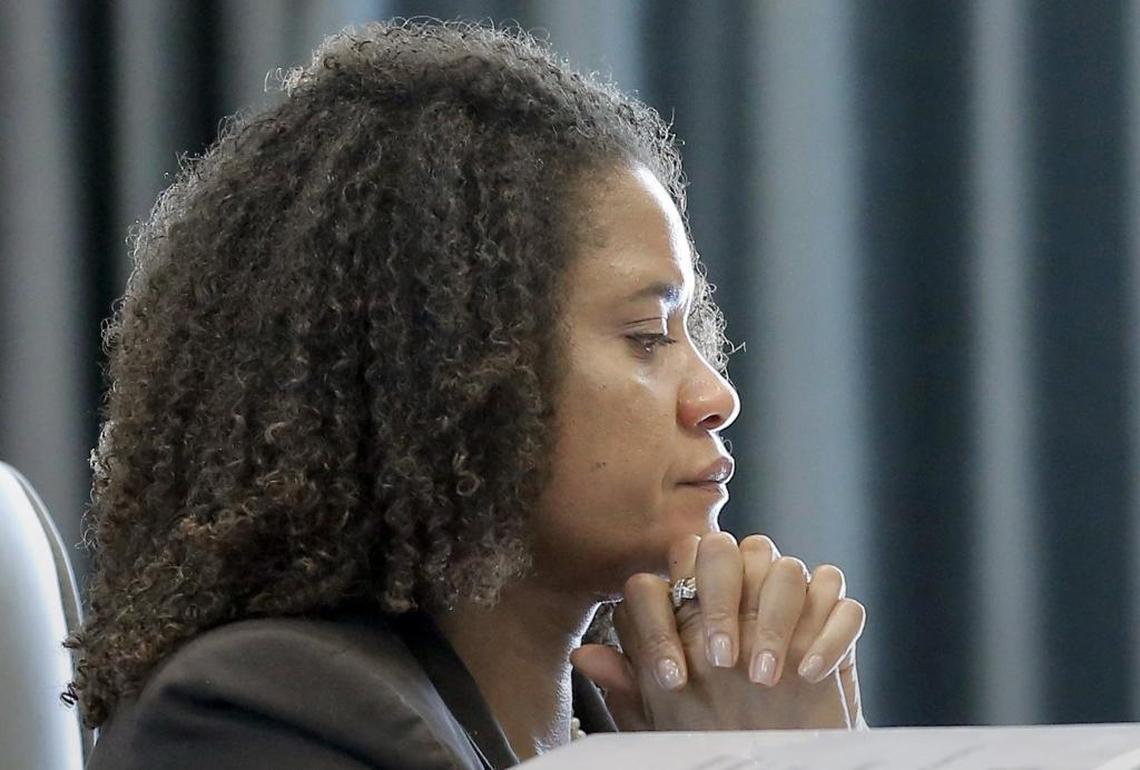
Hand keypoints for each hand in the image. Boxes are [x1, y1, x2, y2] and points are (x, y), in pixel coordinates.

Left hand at [570, 533, 865, 730]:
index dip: (664, 621)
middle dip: (721, 598)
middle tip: (721, 660)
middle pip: (724, 547)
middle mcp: (737, 590)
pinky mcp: (834, 619)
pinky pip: (839, 597)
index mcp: (688, 603)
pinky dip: (828, 632)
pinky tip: (809, 674)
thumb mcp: (662, 718)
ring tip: (764, 678)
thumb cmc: (712, 730)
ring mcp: (787, 599)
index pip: (667, 574)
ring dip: (776, 619)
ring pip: (785, 566)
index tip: (674, 679)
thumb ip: (628, 684)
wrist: (776, 755)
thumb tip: (584, 657)